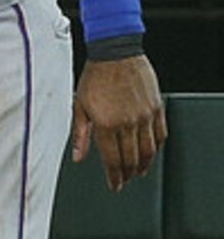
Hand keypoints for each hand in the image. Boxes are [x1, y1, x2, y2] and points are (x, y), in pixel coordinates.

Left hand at [72, 53, 164, 189]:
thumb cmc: (95, 76)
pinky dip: (157, 147)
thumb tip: (78, 157)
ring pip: (149, 150)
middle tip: (125, 180)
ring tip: (138, 171)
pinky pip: (161, 134)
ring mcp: (145, 116)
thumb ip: (80, 134)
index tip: (115, 185)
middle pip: (131, 158)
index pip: (113, 160)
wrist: (115, 53)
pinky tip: (151, 151)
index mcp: (106, 124)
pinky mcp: (156, 108)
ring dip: (144, 164)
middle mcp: (128, 122)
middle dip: (128, 173)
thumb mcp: (79, 106)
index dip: (114, 176)